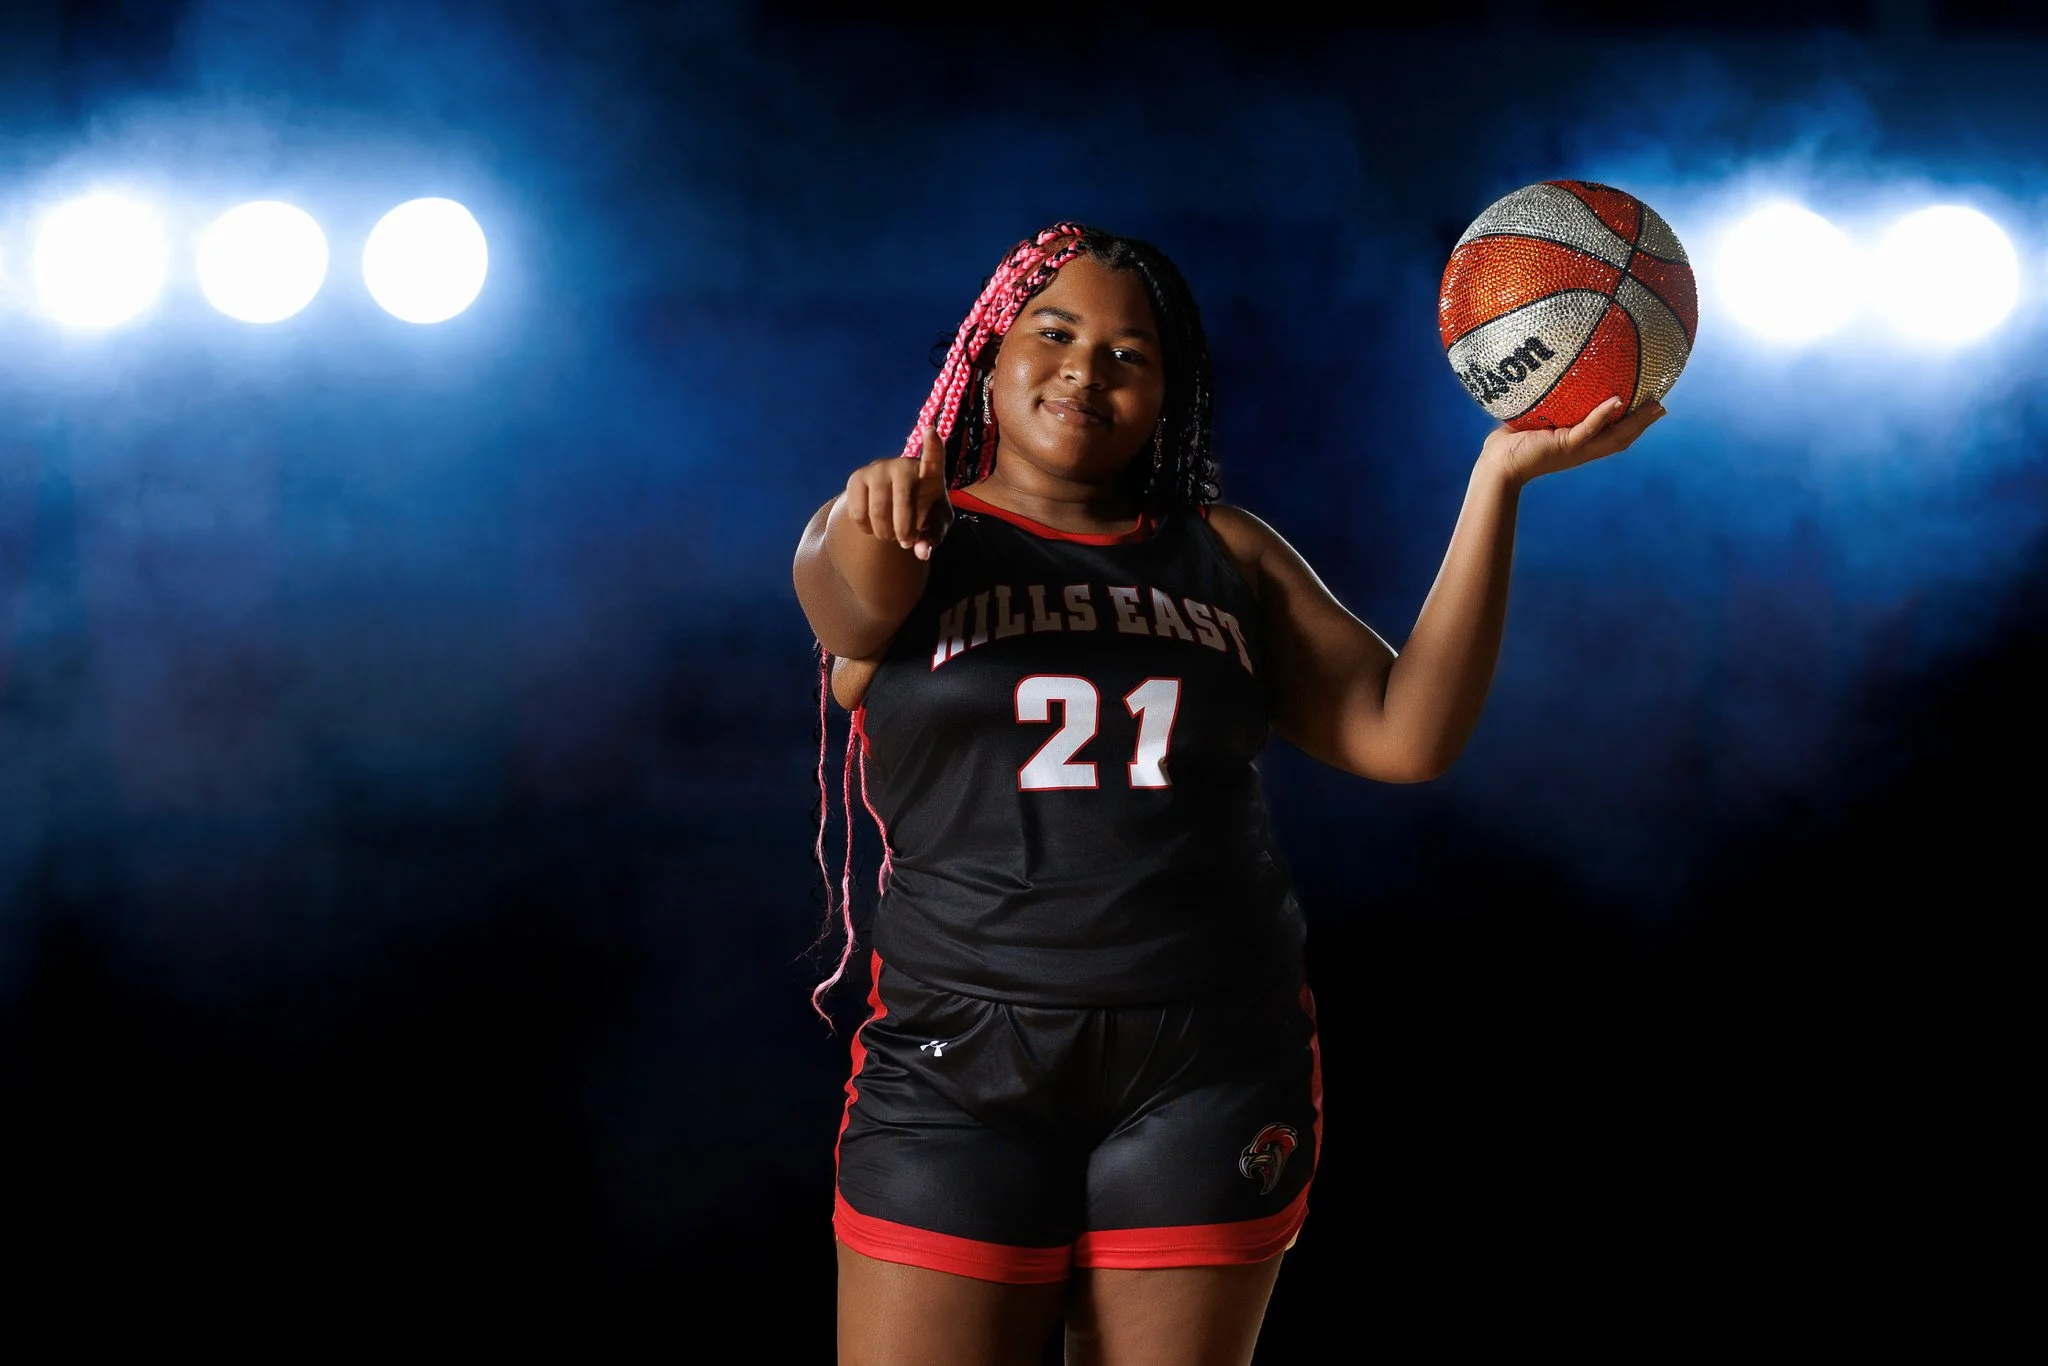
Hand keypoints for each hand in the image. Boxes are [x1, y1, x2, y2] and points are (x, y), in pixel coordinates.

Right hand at [842, 425, 953, 561]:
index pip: (933, 457)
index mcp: (930, 472)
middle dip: (904, 530)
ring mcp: (878, 468)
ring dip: (885, 533)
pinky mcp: (857, 477)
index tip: (930, 431)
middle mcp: (903, 464)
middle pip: (902, 501)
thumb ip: (933, 539)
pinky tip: (873, 526)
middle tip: (906, 542)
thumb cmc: (923, 512)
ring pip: (879, 511)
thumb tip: (922, 552)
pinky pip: (858, 512)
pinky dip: (867, 529)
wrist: (892, 505)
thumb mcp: (934, 526)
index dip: (932, 446)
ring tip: (891, 535)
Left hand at [1481, 397, 1666, 487]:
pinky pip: (1589, 429)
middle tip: (1662, 406)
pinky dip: (1604, 415)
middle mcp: (1582, 450)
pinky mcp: (1565, 445)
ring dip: (1636, 421)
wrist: (1497, 466)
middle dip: (1644, 423)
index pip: (1612, 436)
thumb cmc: (1510, 444)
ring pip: (1614, 436)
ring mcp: (1576, 449)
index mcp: (1578, 445)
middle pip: (1622, 438)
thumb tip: (1544, 377)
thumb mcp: (1535, 421)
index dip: (1633, 425)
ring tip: (1654, 405)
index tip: (1651, 409)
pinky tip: (1618, 400)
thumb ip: (1545, 405)